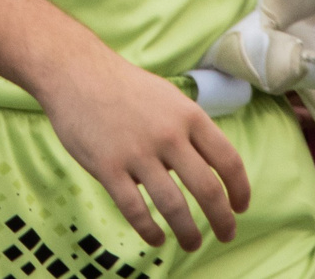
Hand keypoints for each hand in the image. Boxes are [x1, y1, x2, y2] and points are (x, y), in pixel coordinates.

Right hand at [34, 46, 249, 250]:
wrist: (74, 71)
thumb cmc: (122, 86)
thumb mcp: (167, 97)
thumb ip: (189, 128)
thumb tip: (208, 165)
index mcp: (188, 115)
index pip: (228, 160)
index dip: (239, 189)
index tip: (239, 208)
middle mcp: (168, 135)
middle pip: (207, 190)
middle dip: (221, 220)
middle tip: (225, 235)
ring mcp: (137, 152)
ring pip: (174, 207)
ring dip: (188, 233)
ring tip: (192, 243)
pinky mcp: (107, 167)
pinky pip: (135, 210)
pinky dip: (150, 231)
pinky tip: (157, 238)